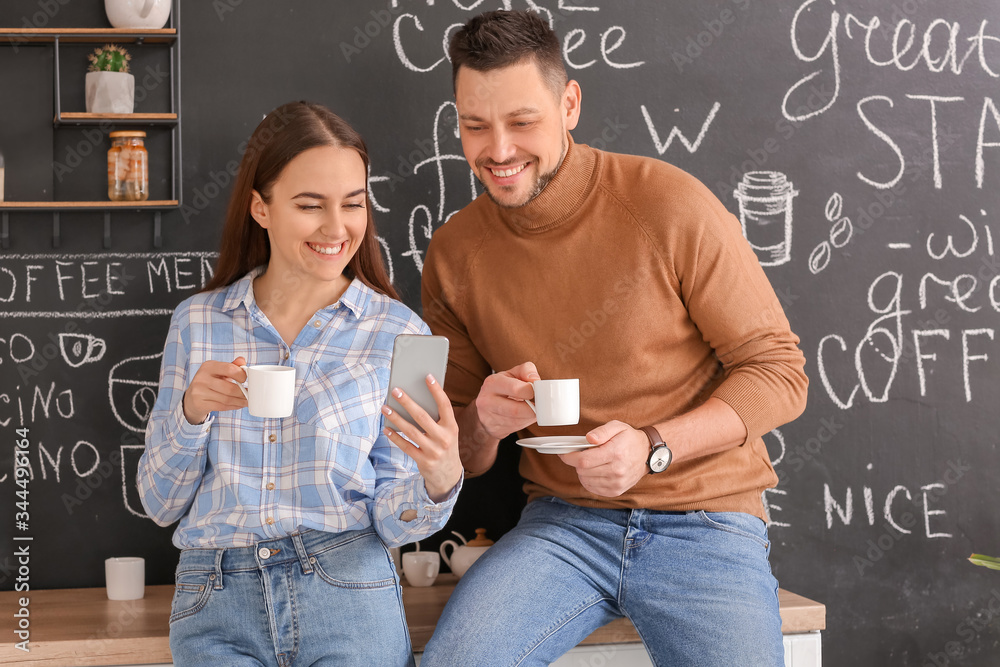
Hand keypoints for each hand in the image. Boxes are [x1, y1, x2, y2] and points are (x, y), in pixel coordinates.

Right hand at [182, 356, 248, 424]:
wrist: (191, 398)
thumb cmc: (209, 382)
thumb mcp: (218, 371)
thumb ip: (231, 366)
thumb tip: (242, 360)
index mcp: (208, 366)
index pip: (229, 369)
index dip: (241, 375)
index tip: (246, 380)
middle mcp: (202, 378)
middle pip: (229, 388)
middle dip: (243, 393)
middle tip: (250, 394)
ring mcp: (199, 392)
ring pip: (226, 399)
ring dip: (240, 401)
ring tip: (247, 401)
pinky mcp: (199, 404)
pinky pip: (221, 406)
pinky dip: (233, 406)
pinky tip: (238, 405)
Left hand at [381, 374, 461, 502]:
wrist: (448, 474)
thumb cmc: (445, 445)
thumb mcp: (448, 432)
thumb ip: (436, 418)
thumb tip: (415, 398)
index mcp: (452, 427)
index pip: (445, 405)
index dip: (437, 391)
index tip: (427, 376)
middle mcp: (444, 438)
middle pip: (423, 417)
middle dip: (408, 402)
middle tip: (396, 390)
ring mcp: (433, 451)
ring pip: (411, 431)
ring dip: (396, 418)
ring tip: (385, 407)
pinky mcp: (423, 461)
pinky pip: (406, 446)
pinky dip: (395, 437)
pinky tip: (386, 428)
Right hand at [473, 362, 539, 439]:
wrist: (485, 409)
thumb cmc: (502, 389)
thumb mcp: (512, 374)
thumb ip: (526, 370)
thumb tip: (535, 379)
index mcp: (492, 383)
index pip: (516, 389)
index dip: (532, 391)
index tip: (536, 392)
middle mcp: (487, 400)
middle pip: (516, 410)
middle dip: (532, 409)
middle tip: (538, 405)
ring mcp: (488, 417)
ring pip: (517, 421)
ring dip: (529, 417)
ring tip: (532, 409)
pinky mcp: (494, 429)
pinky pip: (515, 428)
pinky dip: (524, 423)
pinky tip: (524, 416)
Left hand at [558, 420, 648, 496]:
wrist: (647, 454)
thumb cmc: (630, 439)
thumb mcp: (617, 426)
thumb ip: (601, 431)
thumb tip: (588, 438)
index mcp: (615, 453)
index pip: (583, 460)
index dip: (569, 457)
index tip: (563, 453)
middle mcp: (616, 470)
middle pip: (582, 471)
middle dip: (578, 462)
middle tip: (584, 454)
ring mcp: (617, 483)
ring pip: (586, 480)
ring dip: (583, 471)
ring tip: (593, 462)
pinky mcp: (616, 491)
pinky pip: (593, 488)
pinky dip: (589, 480)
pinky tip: (596, 471)